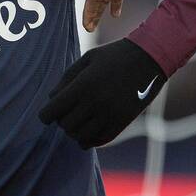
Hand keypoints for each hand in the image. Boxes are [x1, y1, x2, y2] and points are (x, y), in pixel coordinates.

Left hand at [37, 37, 164, 147]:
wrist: (149, 58)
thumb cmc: (113, 55)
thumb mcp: (86, 59)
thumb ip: (66, 79)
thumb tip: (52, 99)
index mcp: (83, 85)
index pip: (52, 112)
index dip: (45, 115)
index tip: (47, 114)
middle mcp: (95, 102)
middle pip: (65, 125)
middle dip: (61, 121)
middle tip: (66, 113)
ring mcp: (110, 114)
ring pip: (80, 136)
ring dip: (75, 131)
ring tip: (78, 120)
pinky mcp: (123, 122)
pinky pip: (99, 140)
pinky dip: (90, 139)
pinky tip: (89, 130)